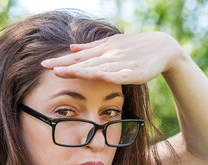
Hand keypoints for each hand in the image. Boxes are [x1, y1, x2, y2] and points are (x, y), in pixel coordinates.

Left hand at [40, 32, 184, 84]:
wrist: (163, 46)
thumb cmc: (134, 47)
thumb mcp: (111, 45)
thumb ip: (90, 49)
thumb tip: (71, 47)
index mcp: (103, 51)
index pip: (78, 58)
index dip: (62, 61)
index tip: (44, 64)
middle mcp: (110, 56)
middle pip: (86, 63)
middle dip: (68, 66)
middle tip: (51, 69)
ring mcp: (123, 63)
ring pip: (101, 68)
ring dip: (85, 70)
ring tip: (70, 72)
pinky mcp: (136, 71)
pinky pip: (123, 75)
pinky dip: (113, 75)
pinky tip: (103, 77)